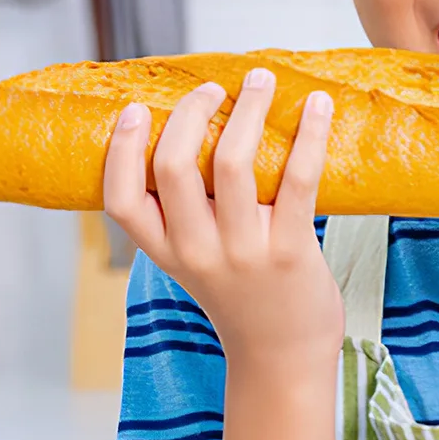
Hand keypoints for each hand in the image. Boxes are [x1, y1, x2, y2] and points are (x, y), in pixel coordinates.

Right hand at [102, 69, 344, 369]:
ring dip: (248, 109)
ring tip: (260, 80)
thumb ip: (187, 217)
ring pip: (233, 162)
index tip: (135, 110)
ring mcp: (243, 251)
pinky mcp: (290, 250)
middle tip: (212, 88)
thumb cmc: (243, 300)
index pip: (121, 201)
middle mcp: (198, 252)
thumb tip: (197, 136)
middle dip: (189, 113)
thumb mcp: (196, 265)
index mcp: (168, 253)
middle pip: (173, 167)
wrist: (284, 359)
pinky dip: (309, 134)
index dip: (121, 151)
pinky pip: (297, 178)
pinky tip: (317, 105)